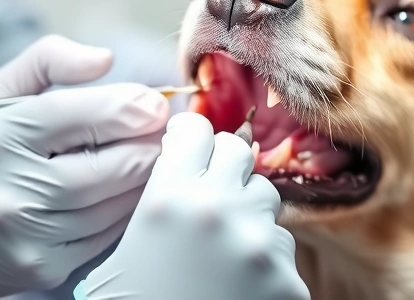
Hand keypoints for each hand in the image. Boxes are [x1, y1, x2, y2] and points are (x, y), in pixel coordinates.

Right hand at [0, 36, 169, 299]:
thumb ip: (44, 63)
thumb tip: (106, 59)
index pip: (79, 113)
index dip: (130, 105)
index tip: (153, 102)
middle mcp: (8, 188)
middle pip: (112, 163)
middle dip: (149, 142)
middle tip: (164, 128)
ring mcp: (28, 235)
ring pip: (118, 201)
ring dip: (145, 176)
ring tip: (151, 154)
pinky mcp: (42, 268)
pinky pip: (108, 234)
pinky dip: (126, 209)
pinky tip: (123, 191)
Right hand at [76, 113, 309, 299]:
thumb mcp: (125, 247)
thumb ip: (158, 198)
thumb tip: (180, 161)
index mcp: (169, 198)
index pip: (196, 130)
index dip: (191, 138)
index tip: (190, 146)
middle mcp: (218, 210)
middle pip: (239, 154)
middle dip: (225, 169)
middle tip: (211, 195)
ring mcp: (259, 245)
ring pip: (266, 200)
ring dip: (249, 217)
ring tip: (222, 254)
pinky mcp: (288, 281)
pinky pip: (282, 251)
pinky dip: (265, 266)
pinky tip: (238, 289)